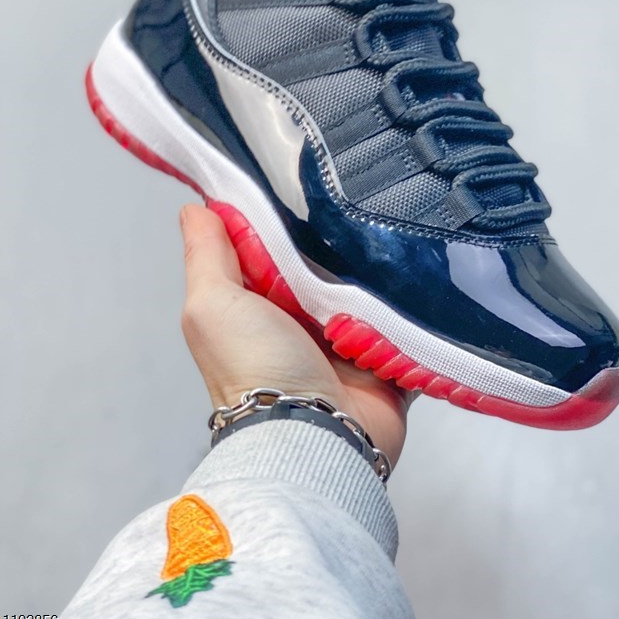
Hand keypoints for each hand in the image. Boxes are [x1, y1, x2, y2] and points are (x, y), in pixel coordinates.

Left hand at [179, 203, 410, 467]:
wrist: (315, 439)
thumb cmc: (253, 372)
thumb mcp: (212, 305)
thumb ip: (206, 255)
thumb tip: (194, 207)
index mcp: (257, 305)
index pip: (271, 246)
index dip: (283, 214)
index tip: (302, 179)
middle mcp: (299, 321)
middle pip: (325, 262)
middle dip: (340, 238)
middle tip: (361, 200)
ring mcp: (344, 341)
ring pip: (369, 288)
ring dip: (379, 270)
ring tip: (397, 231)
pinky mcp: (385, 359)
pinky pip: (406, 321)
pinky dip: (413, 304)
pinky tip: (424, 272)